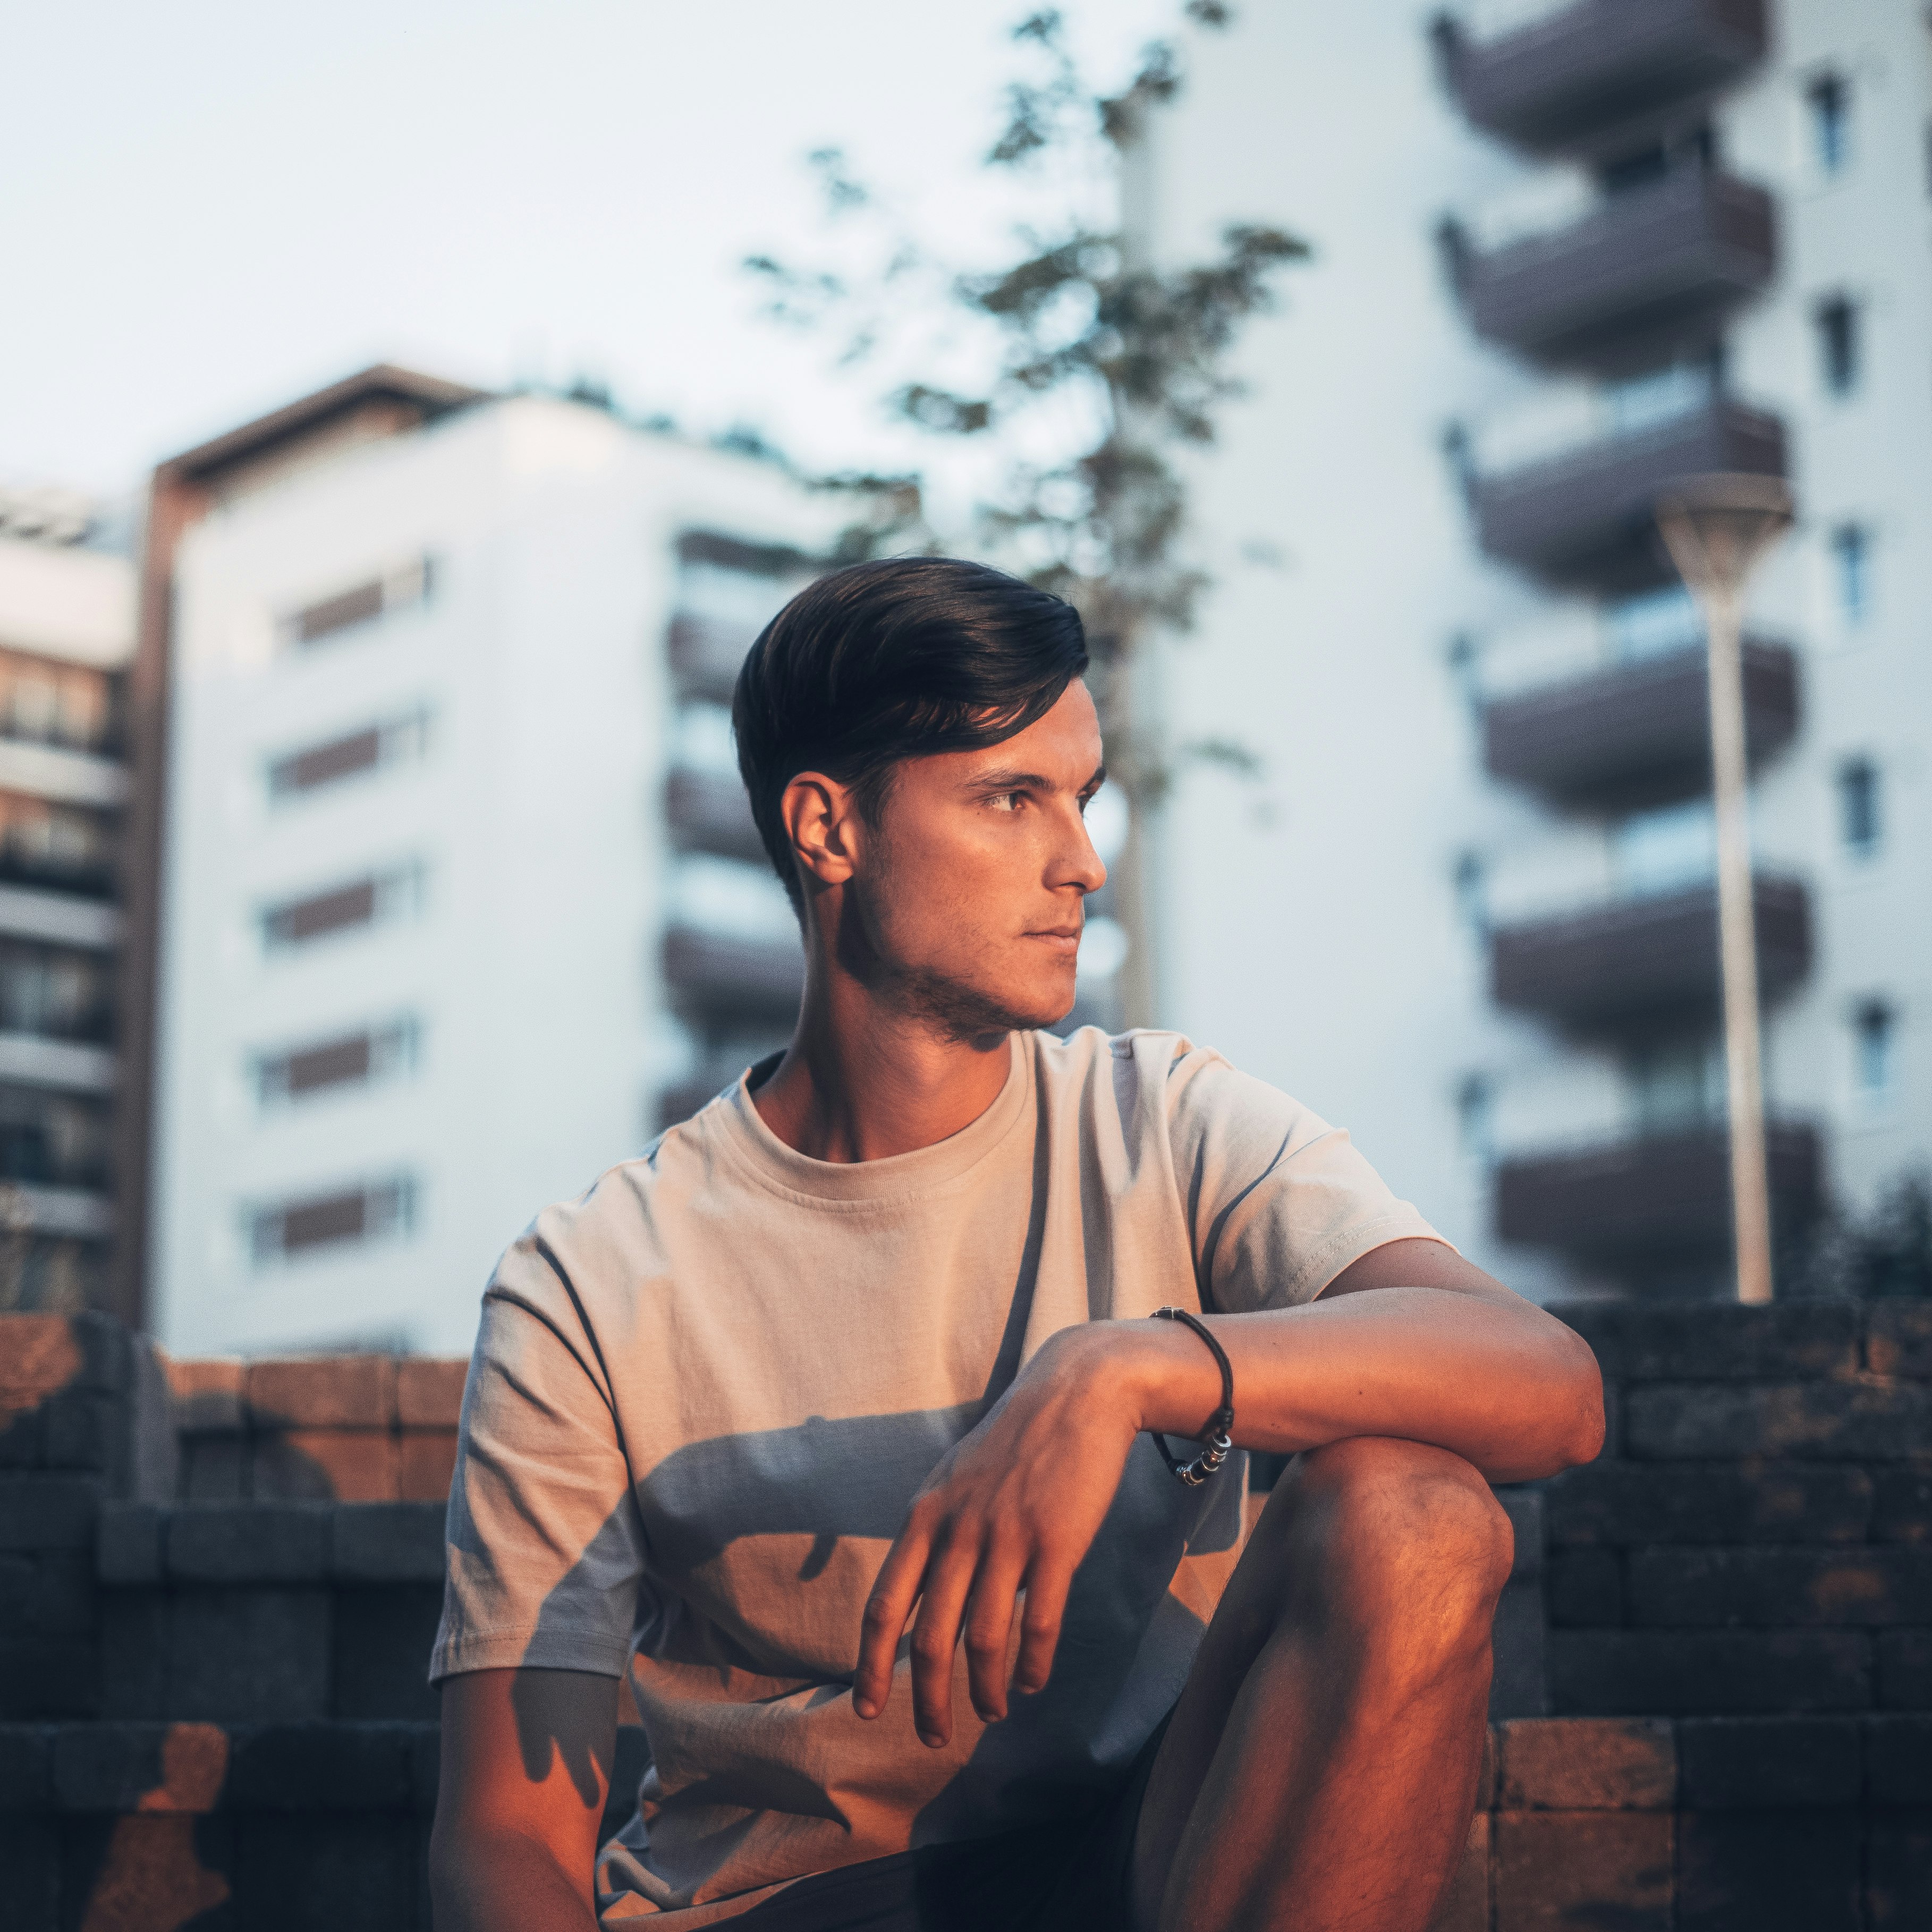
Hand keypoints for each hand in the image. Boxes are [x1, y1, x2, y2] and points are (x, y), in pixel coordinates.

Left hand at [852, 1324, 1146, 1747]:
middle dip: (926, 1697)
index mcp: (926, 1516)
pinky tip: (1031, 1683)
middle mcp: (958, 1529)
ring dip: (985, 1689)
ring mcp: (1008, 1536)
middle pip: (929, 1636)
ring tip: (991, 1712)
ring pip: (984, 1639)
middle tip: (934, 1737)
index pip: (885, 1604)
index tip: (867, 1709)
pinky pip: (1038, 1621)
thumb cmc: (1017, 1439)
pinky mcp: (1057, 1542)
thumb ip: (935, 1528)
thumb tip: (918, 1587)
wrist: (1077, 1391)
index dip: (871, 1664)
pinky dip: (1032, 1663)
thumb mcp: (955, 1477)